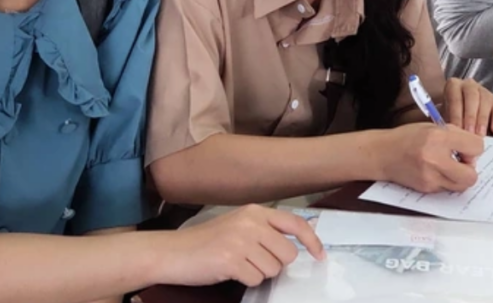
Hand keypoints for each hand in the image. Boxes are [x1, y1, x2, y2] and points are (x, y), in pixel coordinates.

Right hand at [156, 205, 324, 286]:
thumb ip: (264, 229)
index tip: (319, 255)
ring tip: (238, 264)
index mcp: (255, 211)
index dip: (312, 241)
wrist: (173, 252)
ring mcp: (241, 241)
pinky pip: (256, 280)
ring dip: (259, 273)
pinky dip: (245, 280)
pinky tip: (229, 271)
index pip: (296, 223)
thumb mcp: (238, 225)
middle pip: (288, 253)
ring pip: (273, 269)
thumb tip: (296, 243)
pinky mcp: (231, 260)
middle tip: (253, 261)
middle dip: (275, 263)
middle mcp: (250, 222)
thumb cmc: (206, 242)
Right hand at [377, 123, 484, 193]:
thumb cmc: (407, 138)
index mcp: (438, 137)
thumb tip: (475, 150)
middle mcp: (435, 158)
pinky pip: (448, 188)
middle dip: (470, 168)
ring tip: (450, 167)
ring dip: (461, 177)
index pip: (476, 147)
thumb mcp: (432, 127)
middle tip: (462, 161)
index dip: (474, 148)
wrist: (382, 154)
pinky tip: (436, 171)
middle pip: (472, 175)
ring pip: (462, 186)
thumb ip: (456, 136)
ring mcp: (430, 177)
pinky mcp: (426, 188)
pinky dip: (447, 180)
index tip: (465, 147)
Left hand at [443, 78, 492, 135]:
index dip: (457, 115)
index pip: (455, 98)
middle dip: (471, 117)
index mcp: (453, 86)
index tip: (457, 130)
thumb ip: (446, 121)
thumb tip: (447, 134)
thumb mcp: (444, 114)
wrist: (459, 109)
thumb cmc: (450, 113)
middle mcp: (468, 85)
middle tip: (470, 133)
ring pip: (485, 102)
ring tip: (480, 135)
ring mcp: (483, 91)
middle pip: (472, 98)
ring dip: (482, 120)